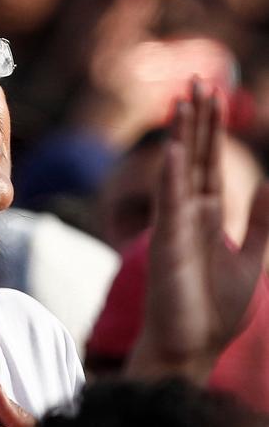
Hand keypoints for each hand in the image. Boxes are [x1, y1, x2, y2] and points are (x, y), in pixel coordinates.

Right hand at [129, 79, 268, 381]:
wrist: (191, 345)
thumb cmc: (213, 310)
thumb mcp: (251, 259)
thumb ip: (258, 221)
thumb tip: (267, 181)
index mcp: (204, 216)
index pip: (207, 163)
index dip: (210, 131)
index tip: (211, 97)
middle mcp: (186, 214)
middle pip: (193, 157)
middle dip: (196, 120)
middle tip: (198, 81)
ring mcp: (175, 226)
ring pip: (179, 170)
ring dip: (182, 136)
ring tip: (185, 100)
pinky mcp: (169, 243)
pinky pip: (170, 203)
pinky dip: (171, 176)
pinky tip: (175, 150)